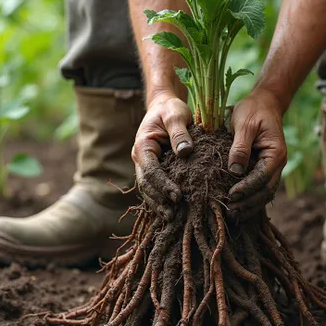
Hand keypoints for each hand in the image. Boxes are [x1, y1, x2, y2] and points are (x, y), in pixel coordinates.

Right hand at [132, 92, 193, 219]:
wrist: (164, 107)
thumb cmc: (170, 109)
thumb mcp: (176, 114)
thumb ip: (179, 132)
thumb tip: (185, 152)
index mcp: (143, 146)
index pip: (150, 171)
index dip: (163, 185)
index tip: (177, 196)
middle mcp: (140, 158)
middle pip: (146, 185)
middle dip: (159, 200)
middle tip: (174, 214)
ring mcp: (145, 165)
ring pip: (148, 189)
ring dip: (158, 204)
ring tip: (172, 218)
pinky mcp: (153, 169)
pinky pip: (154, 187)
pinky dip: (160, 199)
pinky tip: (171, 210)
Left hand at [227, 91, 286, 220]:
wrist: (264, 103)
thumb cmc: (253, 110)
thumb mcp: (245, 124)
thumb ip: (240, 147)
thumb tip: (235, 171)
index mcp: (276, 153)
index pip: (261, 177)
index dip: (246, 188)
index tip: (230, 195)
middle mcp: (277, 164)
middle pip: (265, 191)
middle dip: (248, 203)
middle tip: (231, 213)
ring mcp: (272, 168)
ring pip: (264, 193)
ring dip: (250, 205)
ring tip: (233, 215)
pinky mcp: (264, 168)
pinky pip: (259, 188)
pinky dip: (250, 199)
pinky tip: (239, 207)